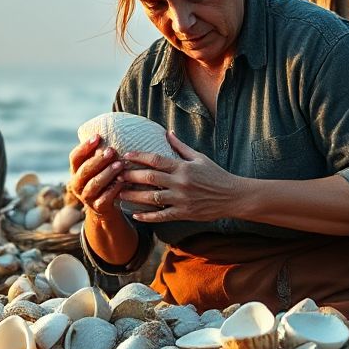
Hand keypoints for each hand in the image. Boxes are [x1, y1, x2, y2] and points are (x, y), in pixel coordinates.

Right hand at [67, 135, 126, 217]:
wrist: (105, 208)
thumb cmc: (103, 180)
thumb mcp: (98, 168)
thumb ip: (99, 154)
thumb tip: (109, 132)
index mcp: (75, 171)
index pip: (75, 157)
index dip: (85, 147)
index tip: (98, 137)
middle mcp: (77, 184)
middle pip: (85, 170)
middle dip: (98, 160)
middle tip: (112, 151)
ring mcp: (86, 197)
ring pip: (95, 184)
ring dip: (107, 173)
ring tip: (120, 165)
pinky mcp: (98, 207)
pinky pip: (105, 197)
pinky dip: (114, 189)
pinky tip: (123, 181)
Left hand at [119, 131, 245, 222]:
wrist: (232, 196)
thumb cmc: (216, 175)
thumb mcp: (200, 158)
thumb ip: (181, 147)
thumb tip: (167, 132)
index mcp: (183, 167)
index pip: (156, 159)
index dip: (138, 157)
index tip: (125, 155)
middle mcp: (180, 183)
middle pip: (150, 178)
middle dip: (130, 176)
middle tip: (115, 174)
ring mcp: (181, 199)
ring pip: (152, 198)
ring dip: (133, 196)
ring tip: (119, 193)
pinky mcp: (184, 213)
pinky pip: (162, 216)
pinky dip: (147, 216)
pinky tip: (135, 214)